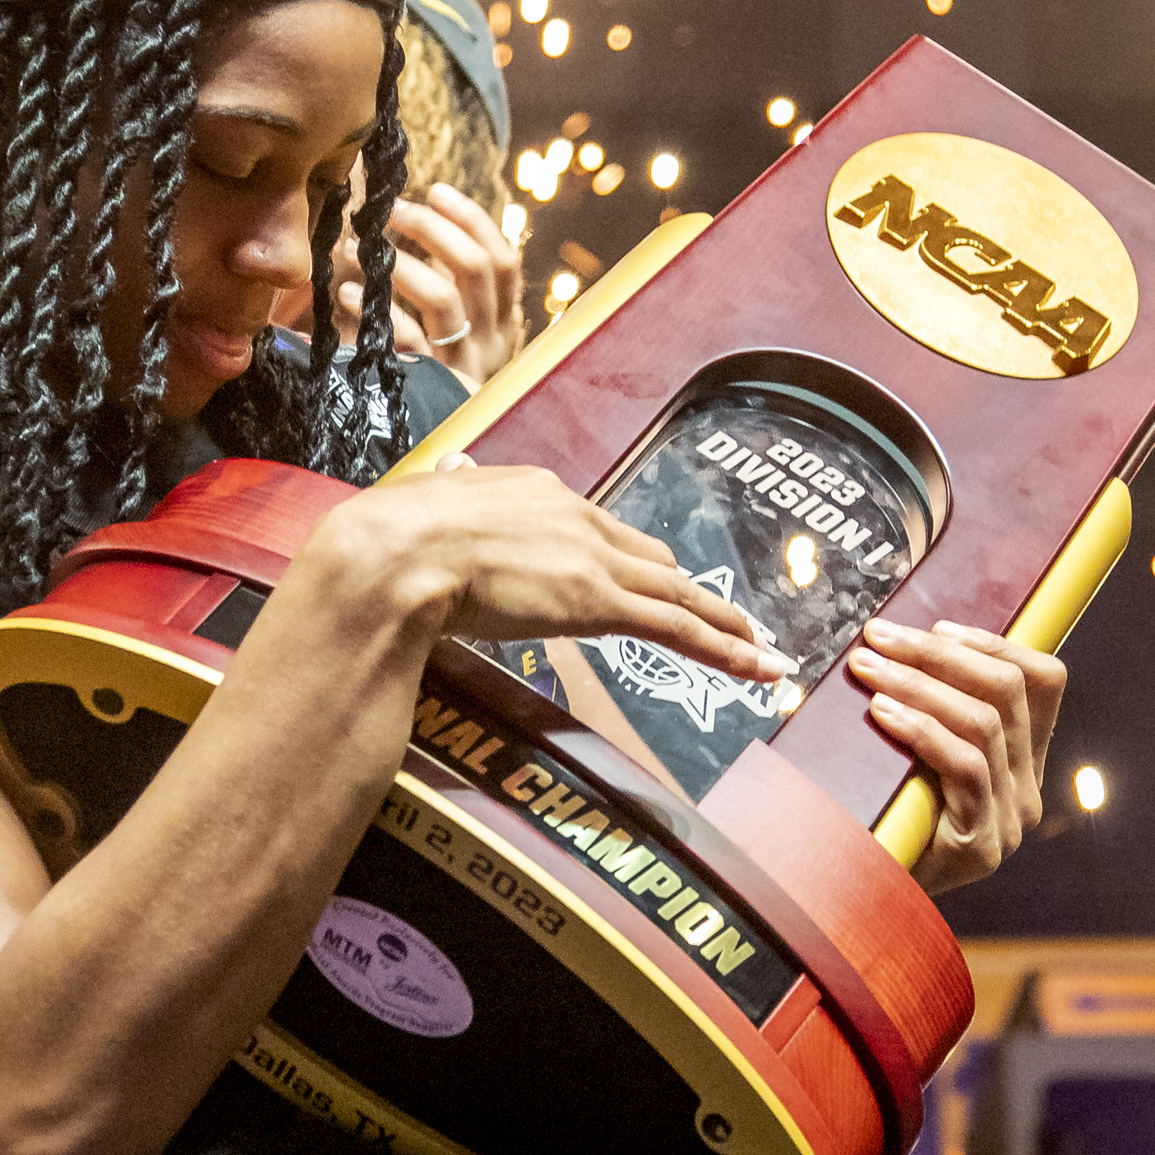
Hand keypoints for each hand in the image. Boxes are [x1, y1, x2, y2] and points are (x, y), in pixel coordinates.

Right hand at [318, 463, 790, 686]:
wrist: (395, 554)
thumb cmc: (394, 539)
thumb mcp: (428, 507)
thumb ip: (448, 505)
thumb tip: (442, 489)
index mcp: (537, 493)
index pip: (602, 532)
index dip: (630, 563)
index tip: (649, 581)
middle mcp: (577, 519)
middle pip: (649, 561)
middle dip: (687, 593)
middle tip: (722, 618)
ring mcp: (592, 562)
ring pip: (677, 596)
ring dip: (723, 625)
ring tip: (760, 650)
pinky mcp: (598, 603)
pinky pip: (676, 629)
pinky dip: (721, 647)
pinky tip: (751, 665)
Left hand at [334, 184, 525, 385]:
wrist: (447, 451)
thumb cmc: (443, 376)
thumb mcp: (459, 329)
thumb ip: (449, 282)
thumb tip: (421, 218)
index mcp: (504, 320)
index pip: (503, 258)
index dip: (473, 220)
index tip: (436, 190)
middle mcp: (493, 340)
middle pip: (476, 268)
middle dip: (432, 228)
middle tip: (391, 209)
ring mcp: (466, 366)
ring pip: (443, 300)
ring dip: (399, 264)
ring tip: (359, 246)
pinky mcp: (432, 389)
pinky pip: (404, 342)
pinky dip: (373, 311)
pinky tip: (345, 293)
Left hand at [849, 622, 1066, 891]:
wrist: (866, 901)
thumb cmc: (884, 815)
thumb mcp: (915, 755)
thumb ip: (930, 710)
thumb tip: (900, 639)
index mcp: (1024, 761)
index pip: (1044, 682)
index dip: (996, 644)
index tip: (937, 626)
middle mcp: (1027, 789)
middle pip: (1007, 693)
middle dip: (938, 654)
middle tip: (879, 636)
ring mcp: (1010, 819)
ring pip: (984, 724)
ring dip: (917, 683)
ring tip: (866, 668)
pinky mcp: (982, 844)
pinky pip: (964, 766)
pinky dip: (920, 729)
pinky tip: (880, 713)